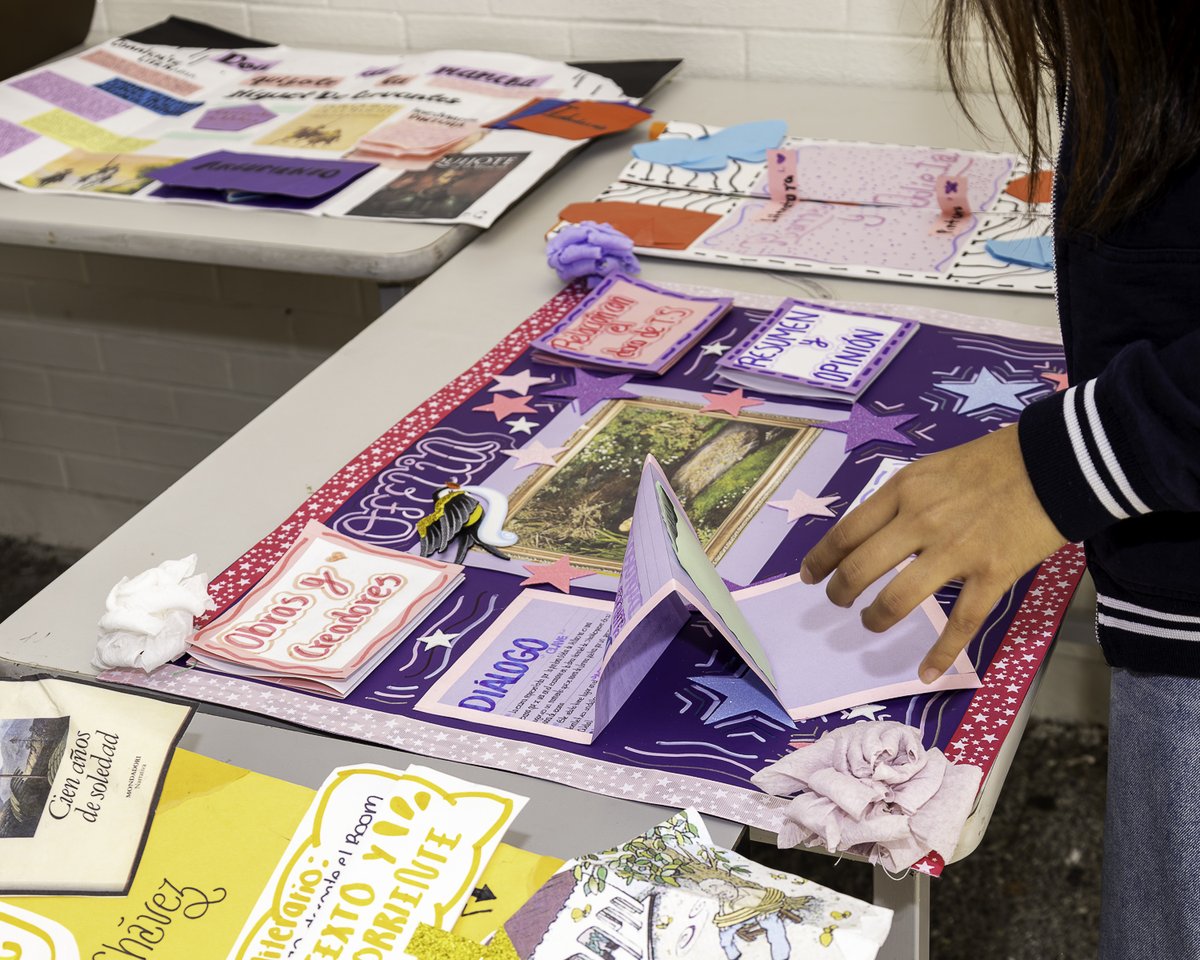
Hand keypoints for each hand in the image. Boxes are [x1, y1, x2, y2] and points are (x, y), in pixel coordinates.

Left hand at [799, 425, 1066, 682]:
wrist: (1055, 461)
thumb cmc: (992, 462)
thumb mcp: (932, 469)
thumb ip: (902, 500)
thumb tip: (872, 531)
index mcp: (903, 491)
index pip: (847, 532)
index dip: (821, 559)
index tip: (809, 575)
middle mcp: (920, 521)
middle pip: (861, 568)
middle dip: (842, 592)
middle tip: (839, 602)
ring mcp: (956, 551)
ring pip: (899, 599)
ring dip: (877, 618)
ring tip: (870, 623)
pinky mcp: (991, 575)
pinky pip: (960, 624)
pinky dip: (940, 654)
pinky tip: (926, 673)